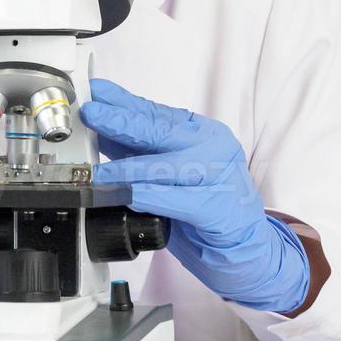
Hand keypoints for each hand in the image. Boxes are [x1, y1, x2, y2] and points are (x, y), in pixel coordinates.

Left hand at [81, 79, 309, 313]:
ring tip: (97, 172)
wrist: (249, 248)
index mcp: (202, 133)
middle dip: (121, 122)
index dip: (124, 102)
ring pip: (165, 167)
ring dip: (126, 169)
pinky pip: (178, 200)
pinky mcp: (219, 210)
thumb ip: (139, 151)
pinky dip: (150, 197)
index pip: (157, 113)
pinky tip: (128, 195)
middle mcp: (214, 148)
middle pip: (160, 131)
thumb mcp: (169, 172)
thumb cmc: (206, 206)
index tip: (98, 92)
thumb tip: (100, 131)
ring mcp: (219, 177)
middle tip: (92, 115)